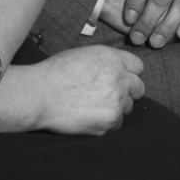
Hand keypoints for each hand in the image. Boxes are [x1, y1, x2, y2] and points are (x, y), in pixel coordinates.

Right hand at [26, 47, 144, 134]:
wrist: (40, 95)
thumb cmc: (56, 73)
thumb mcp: (84, 55)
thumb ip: (106, 62)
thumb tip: (117, 70)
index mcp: (112, 58)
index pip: (137, 66)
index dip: (129, 73)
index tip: (121, 79)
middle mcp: (119, 78)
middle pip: (139, 87)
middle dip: (128, 91)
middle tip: (110, 95)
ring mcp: (116, 101)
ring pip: (129, 107)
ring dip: (117, 107)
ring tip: (94, 106)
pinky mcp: (110, 121)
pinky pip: (118, 124)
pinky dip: (107, 122)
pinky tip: (90, 116)